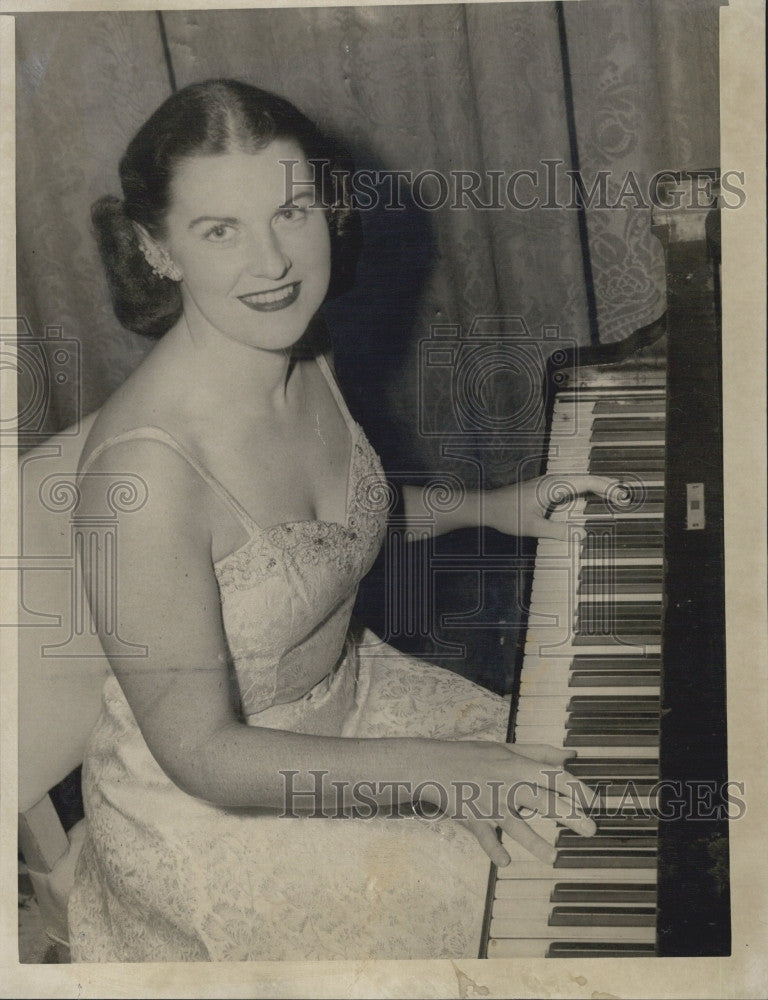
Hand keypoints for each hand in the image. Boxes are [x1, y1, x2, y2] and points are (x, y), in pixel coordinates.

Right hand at [417, 741, 596, 866]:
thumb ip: (541, 753)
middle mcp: (508, 786)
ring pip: (517, 825)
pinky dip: (494, 850)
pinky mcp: (474, 820)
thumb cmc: (474, 756)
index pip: (553, 776)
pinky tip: (505, 861)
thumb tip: (571, 756)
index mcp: (518, 767)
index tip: (594, 800)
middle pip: (543, 801)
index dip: (576, 787)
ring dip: (535, 842)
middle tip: (590, 829)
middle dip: (569, 815)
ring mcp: (491, 805)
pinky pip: (486, 838)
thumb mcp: (508, 749)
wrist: (434, 765)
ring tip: (553, 857)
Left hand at [482, 474, 623, 540]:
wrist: (487, 507)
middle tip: (626, 496)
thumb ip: (558, 532)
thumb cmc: (506, 515)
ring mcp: (550, 483)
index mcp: (553, 485)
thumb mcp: (533, 527)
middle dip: (607, 485)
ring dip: (598, 487)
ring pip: (580, 481)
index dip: (606, 487)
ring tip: (616, 494)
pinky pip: (572, 486)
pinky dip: (586, 490)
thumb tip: (582, 535)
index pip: (586, 482)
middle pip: (586, 479)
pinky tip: (592, 497)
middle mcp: (553, 481)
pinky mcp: (546, 488)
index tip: (621, 495)